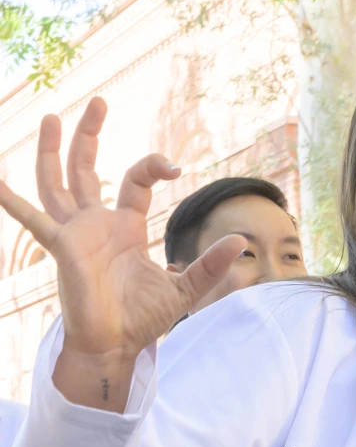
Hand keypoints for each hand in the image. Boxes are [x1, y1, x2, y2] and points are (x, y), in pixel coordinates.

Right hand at [0, 99, 246, 408]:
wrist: (118, 345)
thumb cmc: (144, 318)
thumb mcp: (186, 287)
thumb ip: (211, 264)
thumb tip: (242, 243)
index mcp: (124, 226)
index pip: (134, 180)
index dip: (152, 166)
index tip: (176, 167)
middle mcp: (96, 224)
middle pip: (87, 169)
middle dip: (90, 136)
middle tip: (98, 101)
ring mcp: (75, 233)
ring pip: (58, 182)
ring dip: (54, 151)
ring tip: (54, 115)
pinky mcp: (62, 247)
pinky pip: (31, 218)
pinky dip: (11, 198)